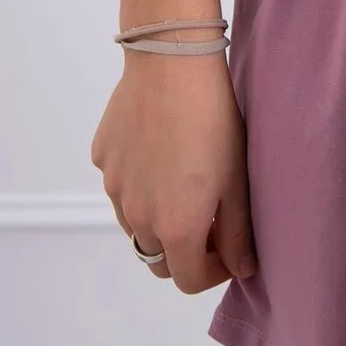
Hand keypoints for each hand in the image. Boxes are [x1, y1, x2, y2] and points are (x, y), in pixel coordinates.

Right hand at [90, 44, 256, 291]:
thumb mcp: (237, 179)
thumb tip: (243, 269)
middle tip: (210, 221)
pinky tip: (161, 150)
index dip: (212, 272)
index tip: (229, 250)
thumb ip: (238, 234)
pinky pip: (120, 185)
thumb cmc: (214, 120)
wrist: (172, 64)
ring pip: (135, 225)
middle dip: (184, 252)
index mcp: (175, 229)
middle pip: (156, 259)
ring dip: (158, 220)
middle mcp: (137, 217)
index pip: (187, 281)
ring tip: (185, 184)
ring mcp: (114, 188)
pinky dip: (138, 184)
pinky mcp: (102, 159)